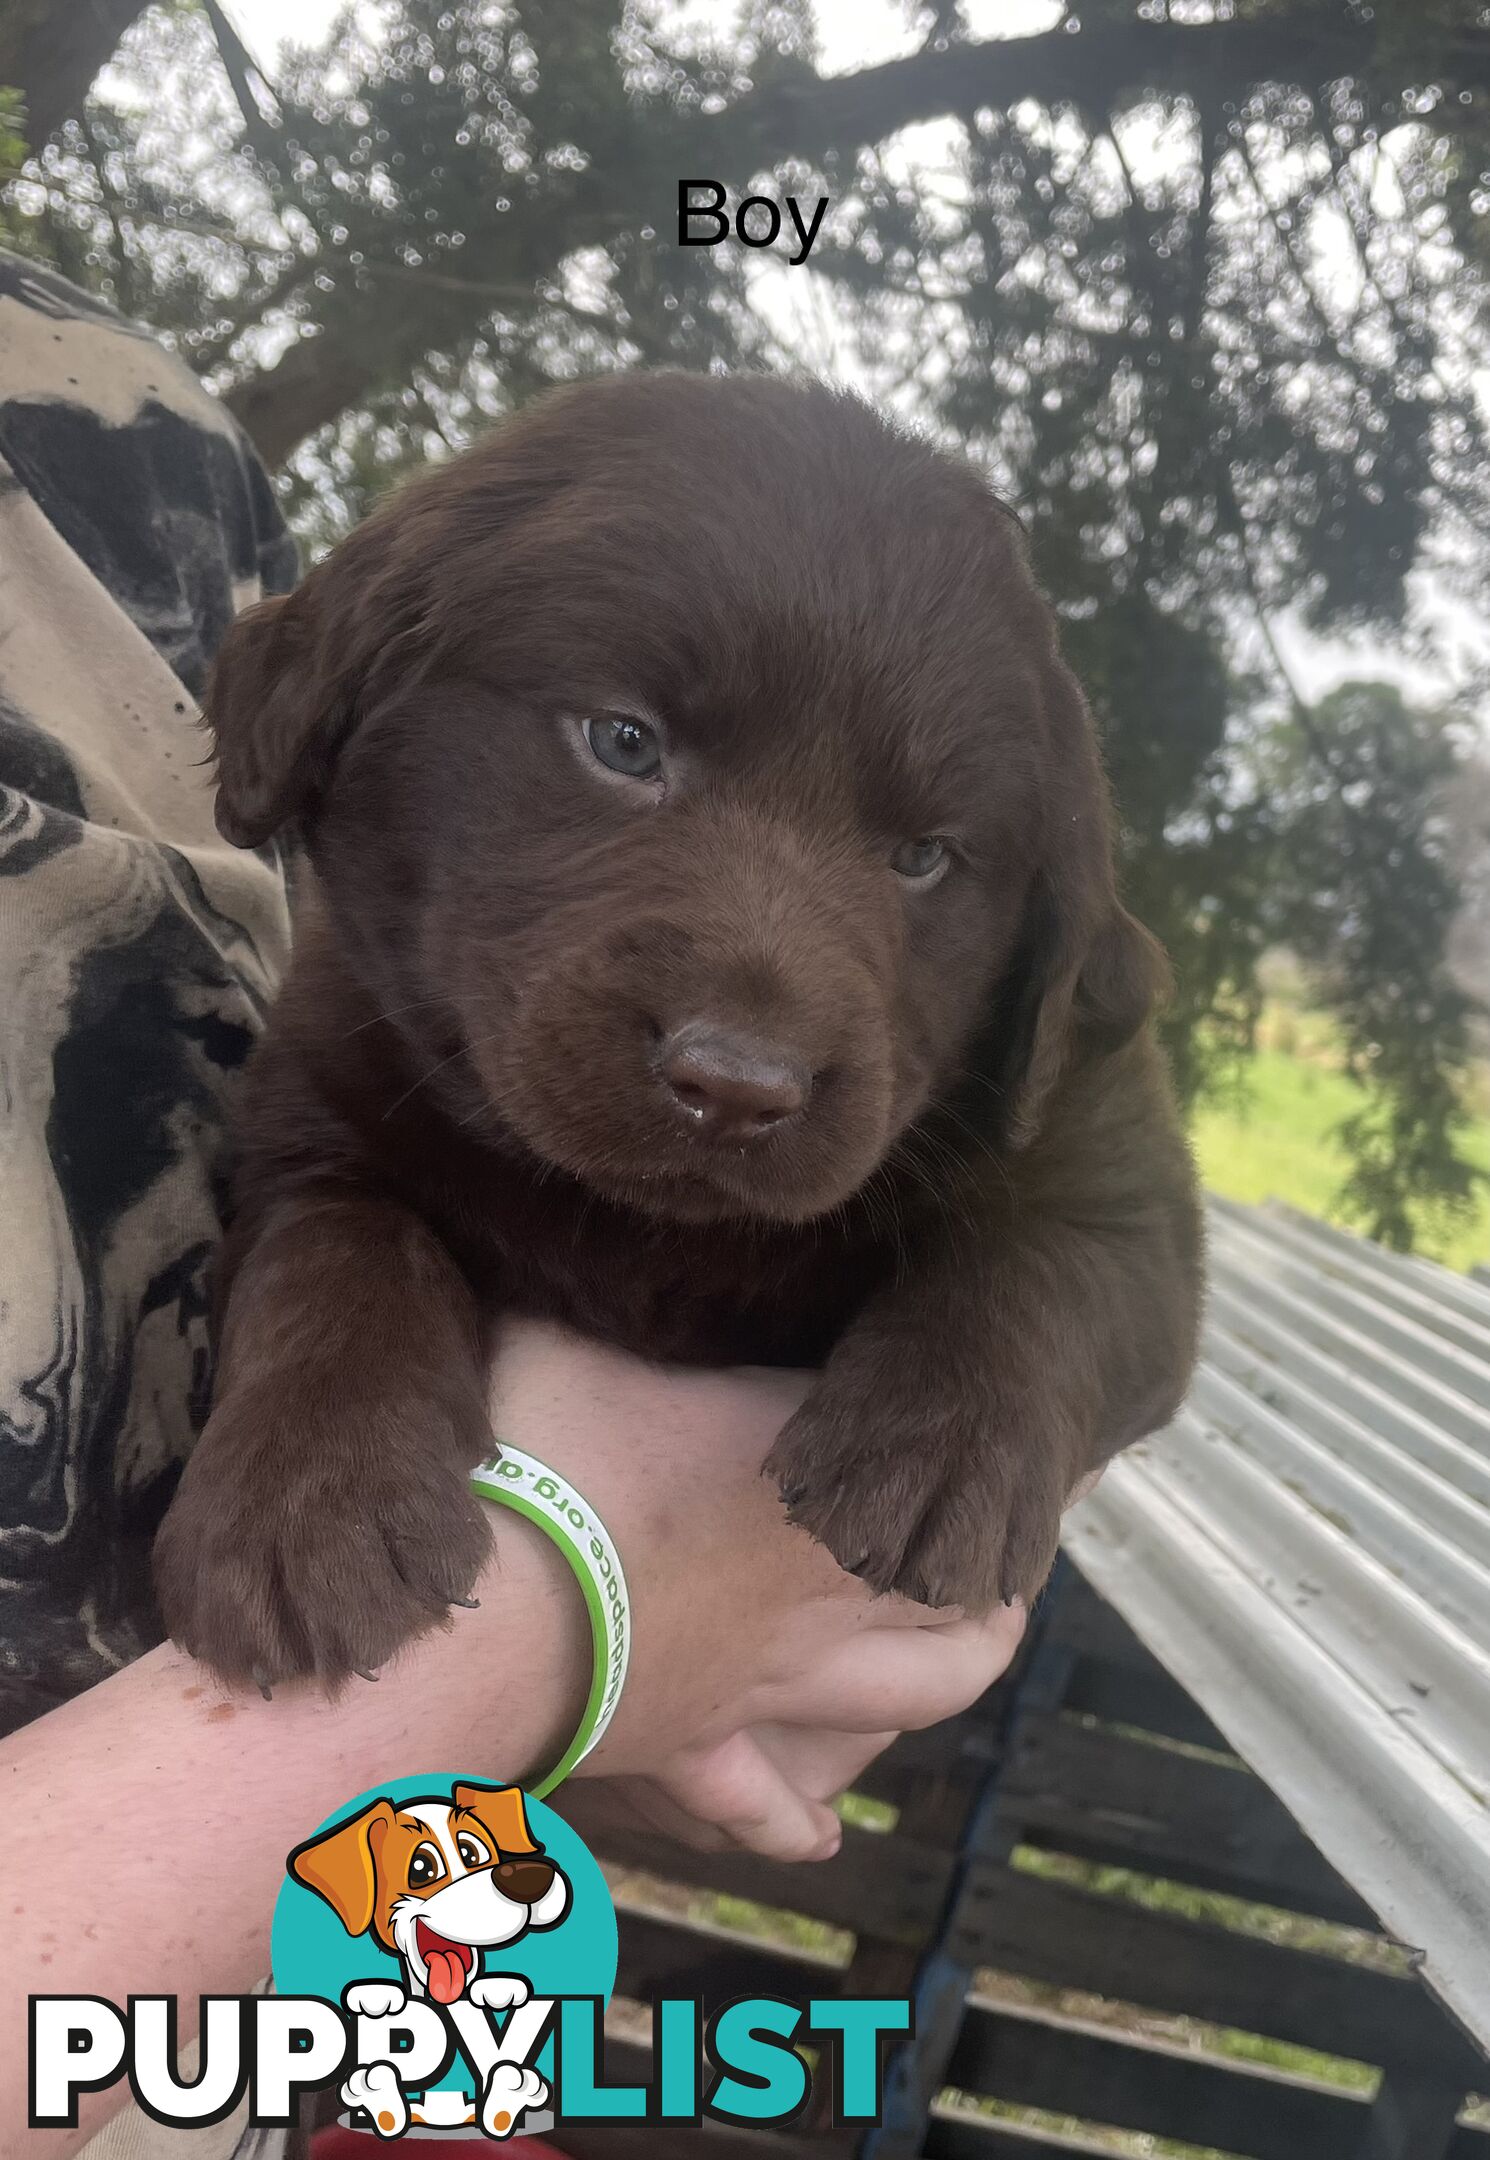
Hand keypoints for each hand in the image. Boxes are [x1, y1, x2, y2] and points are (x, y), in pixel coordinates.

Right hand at [485, 1322, 1030, 1857]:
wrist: (490, 1609)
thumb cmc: (534, 1449)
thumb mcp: (571, 1330)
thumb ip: (607, 1304)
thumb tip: (606, 1258)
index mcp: (803, 1461)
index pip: (917, 1437)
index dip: (963, 1420)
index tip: (996, 1404)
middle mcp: (814, 1577)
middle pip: (955, 1581)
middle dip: (995, 1561)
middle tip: (1011, 1534)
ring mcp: (766, 1676)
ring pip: (904, 1690)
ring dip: (954, 1669)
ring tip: (983, 1649)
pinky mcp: (696, 1747)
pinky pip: (760, 1801)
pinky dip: (792, 1819)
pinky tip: (819, 1837)